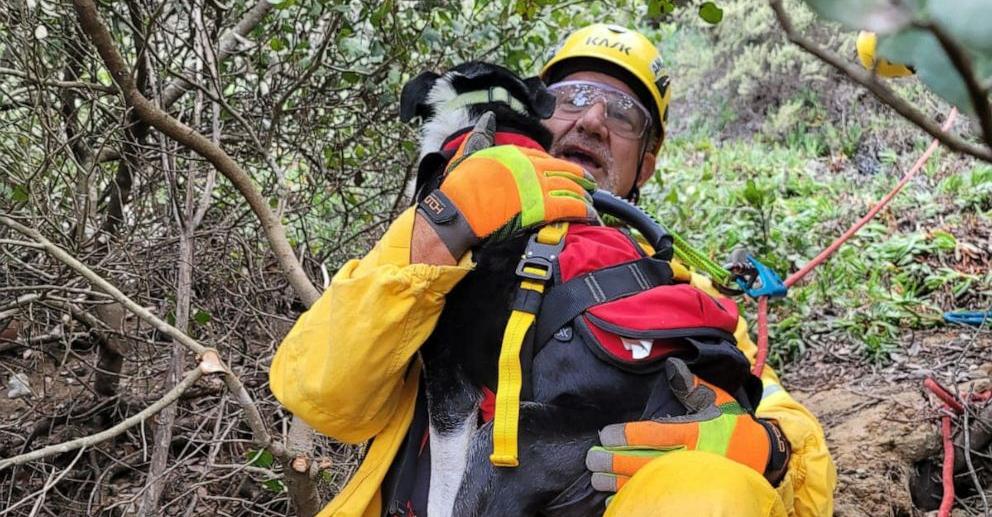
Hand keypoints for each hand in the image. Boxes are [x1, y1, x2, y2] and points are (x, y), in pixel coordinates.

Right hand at [415, 144, 596, 259]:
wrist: (458, 213)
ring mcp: (537, 186)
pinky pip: (570, 206)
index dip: (559, 167)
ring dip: (584, 195)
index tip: (566, 172)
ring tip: (592, 202)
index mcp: (515, 154)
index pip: (544, 158)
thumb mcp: (468, 153)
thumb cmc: (459, 189)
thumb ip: (481, 136)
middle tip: (589, 185)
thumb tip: (487, 118)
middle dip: (579, 178)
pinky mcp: (541, 207)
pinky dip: (583, 209)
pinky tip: (590, 213)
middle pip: (563, 170)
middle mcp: (530, 167)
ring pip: (570, 188)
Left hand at [586, 358, 789, 492]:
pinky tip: (617, 501)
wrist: (763, 459)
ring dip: (618, 484)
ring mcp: (689, 481)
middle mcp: (689, 459)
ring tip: (596, 480)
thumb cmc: (736, 428)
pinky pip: (658, 501)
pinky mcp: (690, 496)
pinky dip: (636, 500)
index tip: (605, 435)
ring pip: (647, 484)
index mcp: (695, 434)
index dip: (627, 435)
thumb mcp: (719, 402)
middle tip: (591, 460)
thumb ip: (692, 386)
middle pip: (644, 462)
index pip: (654, 434)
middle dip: (614, 462)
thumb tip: (671, 366)